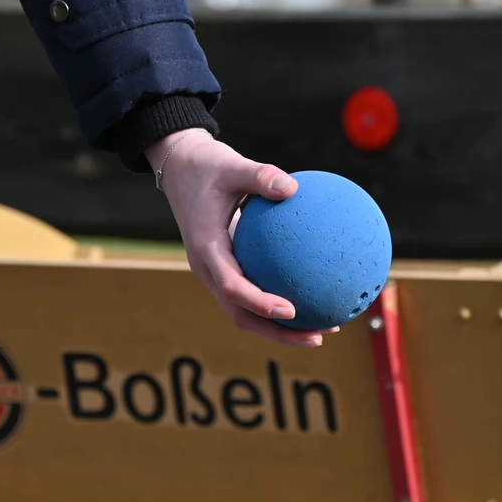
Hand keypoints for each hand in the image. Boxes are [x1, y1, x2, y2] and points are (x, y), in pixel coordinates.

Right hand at [147, 130, 329, 346]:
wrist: (179, 169)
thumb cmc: (206, 166)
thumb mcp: (232, 165)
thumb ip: (261, 176)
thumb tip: (294, 187)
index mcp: (206, 248)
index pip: (232, 286)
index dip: (260, 304)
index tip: (291, 311)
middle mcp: (208, 268)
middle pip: (241, 314)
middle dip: (278, 332)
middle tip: (317, 336)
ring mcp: (214, 272)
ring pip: (245, 312)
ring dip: (279, 326)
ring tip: (322, 327)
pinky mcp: (224, 269)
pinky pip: (251, 293)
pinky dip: (277, 303)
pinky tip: (310, 295)